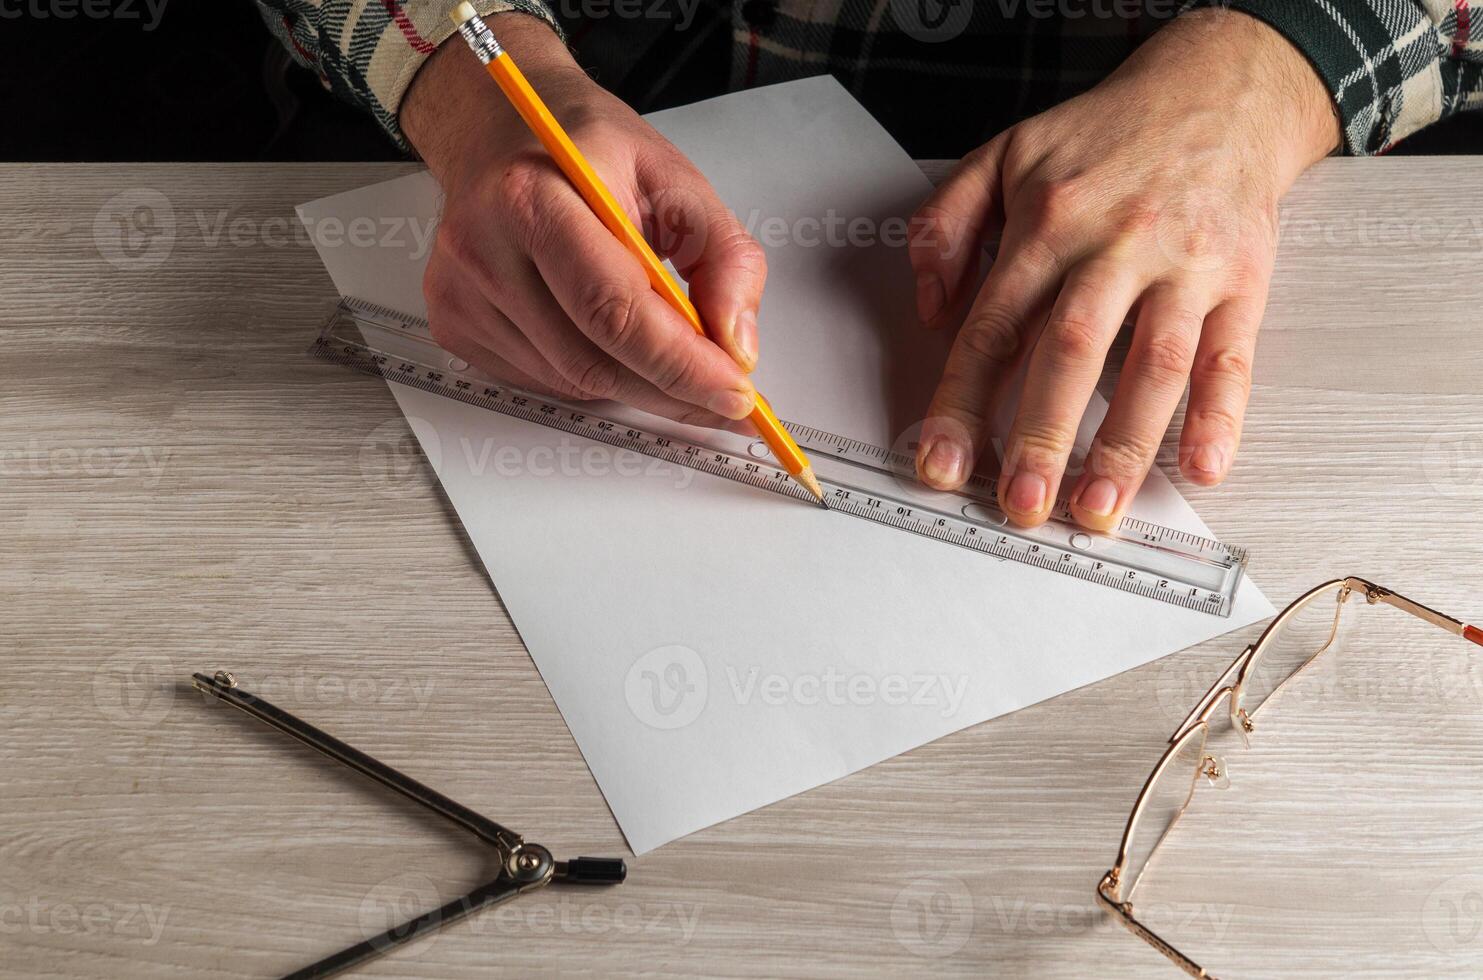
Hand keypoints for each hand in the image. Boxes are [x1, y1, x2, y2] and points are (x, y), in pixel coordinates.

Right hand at [401, 14, 764, 428]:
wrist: (498, 128)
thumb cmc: (585, 149)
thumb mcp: (675, 179)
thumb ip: (724, 258)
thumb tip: (736, 346)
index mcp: (533, 197)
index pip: (613, 309)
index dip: (679, 363)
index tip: (733, 391)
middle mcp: (483, 248)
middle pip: (591, 360)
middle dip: (670, 389)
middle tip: (723, 392)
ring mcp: (461, 293)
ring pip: (572, 382)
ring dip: (636, 384)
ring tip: (670, 354)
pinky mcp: (454, 324)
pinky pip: (543, 380)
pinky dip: (592, 375)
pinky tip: (605, 336)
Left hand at [909, 10, 1339, 529]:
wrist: (1219, 92)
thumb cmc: (1106, 136)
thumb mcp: (1004, 152)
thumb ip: (946, 224)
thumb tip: (930, 307)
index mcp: (1049, 223)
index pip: (993, 328)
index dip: (962, 402)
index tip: (940, 462)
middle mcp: (1117, 246)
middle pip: (1071, 353)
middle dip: (1042, 437)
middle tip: (1021, 503)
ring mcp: (1186, 267)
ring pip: (1153, 367)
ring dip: (1125, 446)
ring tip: (1097, 509)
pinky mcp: (1242, 282)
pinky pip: (1232, 358)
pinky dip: (1222, 416)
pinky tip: (1204, 469)